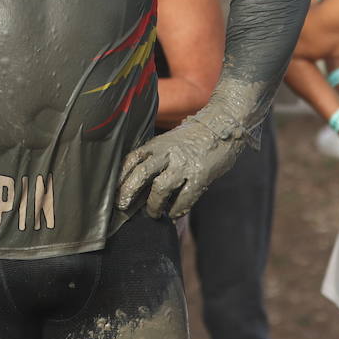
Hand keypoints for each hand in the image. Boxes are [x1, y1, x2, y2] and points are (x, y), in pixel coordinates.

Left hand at [117, 115, 245, 217]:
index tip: (114, 191)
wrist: (224, 124)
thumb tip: (141, 184)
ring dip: (153, 205)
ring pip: (160, 188)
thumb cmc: (196, 136)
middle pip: (141, 173)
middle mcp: (168, 153)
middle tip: (123, 206)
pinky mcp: (200, 175)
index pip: (132, 159)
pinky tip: (173, 214)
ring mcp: (184, 164)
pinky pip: (183, 198)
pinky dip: (176, 210)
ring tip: (152, 213)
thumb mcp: (170, 141)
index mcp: (158, 144)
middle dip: (129, 192)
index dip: (120, 177)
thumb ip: (157, 157)